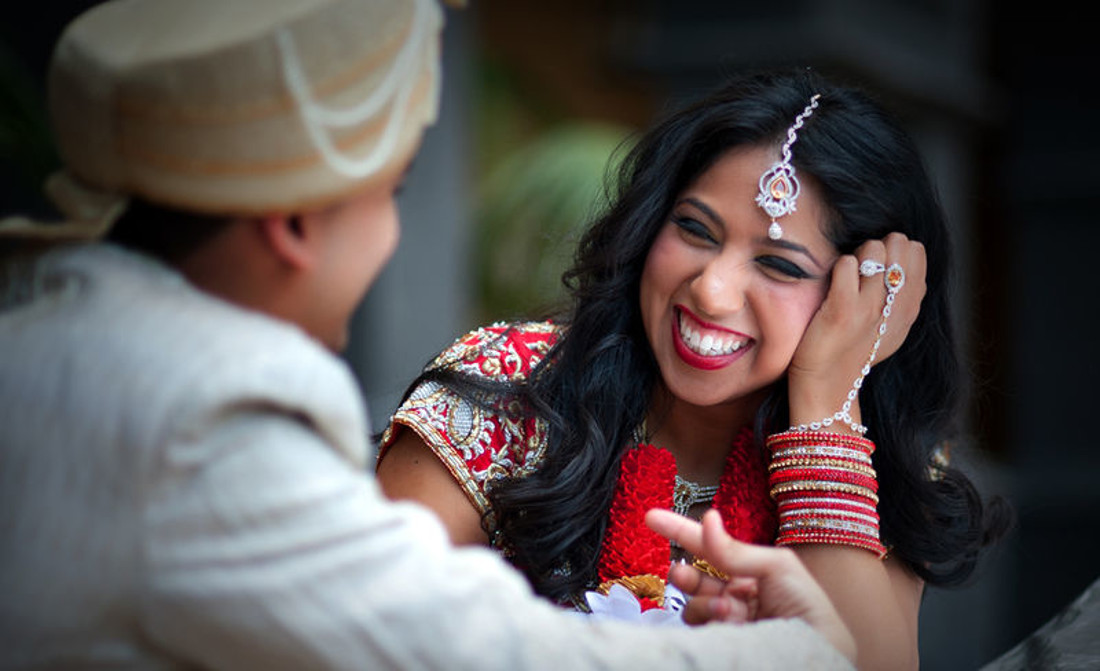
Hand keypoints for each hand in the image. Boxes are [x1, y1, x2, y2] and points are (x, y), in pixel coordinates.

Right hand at [646, 508, 856, 662]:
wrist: (817, 649)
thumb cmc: (808, 607)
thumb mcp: (777, 567)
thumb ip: (735, 550)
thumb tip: (707, 519)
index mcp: (750, 573)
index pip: (710, 548)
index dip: (681, 531)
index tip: (651, 517)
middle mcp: (736, 596)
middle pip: (695, 579)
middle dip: (684, 575)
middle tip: (679, 574)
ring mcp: (728, 622)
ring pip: (693, 607)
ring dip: (704, 604)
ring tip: (728, 610)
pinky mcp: (721, 641)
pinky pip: (699, 629)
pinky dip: (709, 621)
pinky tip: (731, 623)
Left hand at [787, 233, 925, 429]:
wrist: (828, 388)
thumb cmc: (853, 353)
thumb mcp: (892, 328)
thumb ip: (903, 297)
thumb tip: (908, 255)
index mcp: (909, 308)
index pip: (916, 251)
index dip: (893, 248)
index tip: (876, 265)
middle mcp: (895, 306)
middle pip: (898, 244)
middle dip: (876, 245)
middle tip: (859, 269)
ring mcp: (870, 308)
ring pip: (873, 250)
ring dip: (856, 253)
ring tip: (845, 277)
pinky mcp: (843, 311)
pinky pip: (847, 265)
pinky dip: (839, 266)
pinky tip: (834, 283)